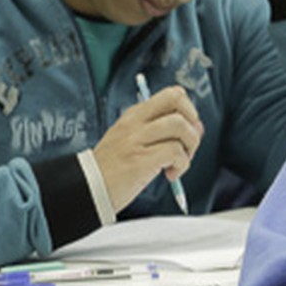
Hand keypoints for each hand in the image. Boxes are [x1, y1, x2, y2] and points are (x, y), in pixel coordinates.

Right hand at [91, 86, 203, 210]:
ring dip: (190, 146)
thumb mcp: (134, 141)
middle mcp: (134, 122)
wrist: (87, 190)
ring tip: (178, 163)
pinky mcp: (140, 159)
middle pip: (177, 99)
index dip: (188, 111)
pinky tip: (171, 175)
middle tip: (188, 143)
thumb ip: (162, 132)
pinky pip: (176, 151)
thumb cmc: (115, 169)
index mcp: (134, 115)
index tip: (187, 131)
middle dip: (192, 120)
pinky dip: (182, 165)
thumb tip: (198, 128)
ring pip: (180, 125)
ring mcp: (136, 139)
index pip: (172, 94)